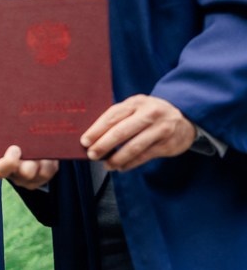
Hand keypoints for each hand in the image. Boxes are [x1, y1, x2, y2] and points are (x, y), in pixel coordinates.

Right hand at [0, 120, 58, 188]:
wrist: (23, 140)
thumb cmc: (7, 137)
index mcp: (1, 165)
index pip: (0, 170)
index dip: (8, 162)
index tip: (15, 148)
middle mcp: (16, 175)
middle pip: (25, 173)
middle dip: (31, 164)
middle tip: (35, 150)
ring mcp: (32, 177)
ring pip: (41, 173)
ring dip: (45, 160)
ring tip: (44, 147)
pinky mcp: (45, 174)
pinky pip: (52, 171)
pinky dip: (52, 160)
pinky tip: (50, 149)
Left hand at [81, 95, 195, 171]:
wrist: (185, 118)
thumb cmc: (150, 114)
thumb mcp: (136, 108)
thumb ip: (118, 118)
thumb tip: (92, 136)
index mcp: (136, 102)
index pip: (112, 116)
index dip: (96, 130)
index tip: (84, 141)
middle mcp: (150, 114)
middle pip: (122, 131)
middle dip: (104, 145)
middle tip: (91, 155)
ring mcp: (161, 129)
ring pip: (134, 146)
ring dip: (117, 158)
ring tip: (106, 165)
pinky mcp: (168, 144)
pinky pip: (145, 156)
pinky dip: (131, 163)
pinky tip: (121, 167)